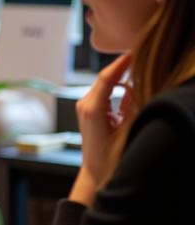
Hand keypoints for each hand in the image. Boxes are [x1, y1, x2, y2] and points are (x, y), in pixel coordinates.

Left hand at [70, 52, 135, 203]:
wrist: (96, 173)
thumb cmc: (111, 157)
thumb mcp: (126, 130)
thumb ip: (132, 107)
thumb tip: (136, 86)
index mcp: (93, 108)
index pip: (107, 78)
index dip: (121, 63)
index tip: (133, 51)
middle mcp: (85, 104)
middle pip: (104, 78)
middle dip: (121, 67)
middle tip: (139, 55)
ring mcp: (84, 107)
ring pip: (104, 84)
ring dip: (119, 78)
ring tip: (137, 69)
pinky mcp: (88, 111)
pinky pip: (103, 93)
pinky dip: (115, 88)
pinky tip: (129, 88)